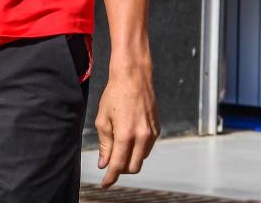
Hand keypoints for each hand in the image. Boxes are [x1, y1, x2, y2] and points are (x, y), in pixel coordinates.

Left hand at [95, 64, 158, 187]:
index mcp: (126, 134)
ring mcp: (152, 132)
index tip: (105, 184)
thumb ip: (105, 144)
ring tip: (119, 146)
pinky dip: (138, 148)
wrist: (134, 76)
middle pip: (133, 167)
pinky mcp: (157, 127)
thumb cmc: (115, 93)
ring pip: (142, 158)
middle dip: (121, 170)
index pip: (118, 165)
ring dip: (130, 159)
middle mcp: (142, 136)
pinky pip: (148, 147)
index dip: (110, 178)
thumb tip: (104, 162)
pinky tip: (129, 137)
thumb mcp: (103, 120)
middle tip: (110, 164)